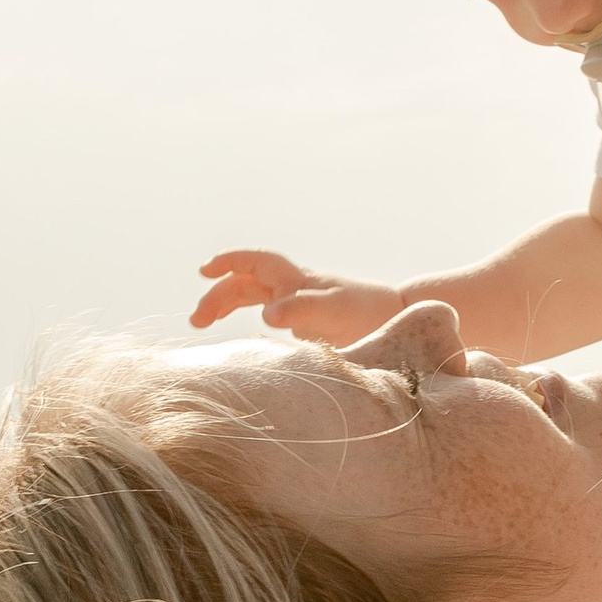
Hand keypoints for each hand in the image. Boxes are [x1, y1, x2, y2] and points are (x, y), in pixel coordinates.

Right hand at [190, 248, 407, 343]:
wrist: (405, 322)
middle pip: (247, 282)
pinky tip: (246, 339)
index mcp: (298, 280)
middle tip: (197, 321)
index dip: (229, 262)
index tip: (204, 271)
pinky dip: (250, 319)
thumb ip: (303, 310)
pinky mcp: (311, 323)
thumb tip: (267, 314)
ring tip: (205, 326)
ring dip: (229, 305)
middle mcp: (297, 288)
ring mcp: (303, 304)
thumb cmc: (373, 317)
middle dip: (218, 295)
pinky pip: (271, 313)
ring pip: (256, 296)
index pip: (256, 262)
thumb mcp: (337, 313)